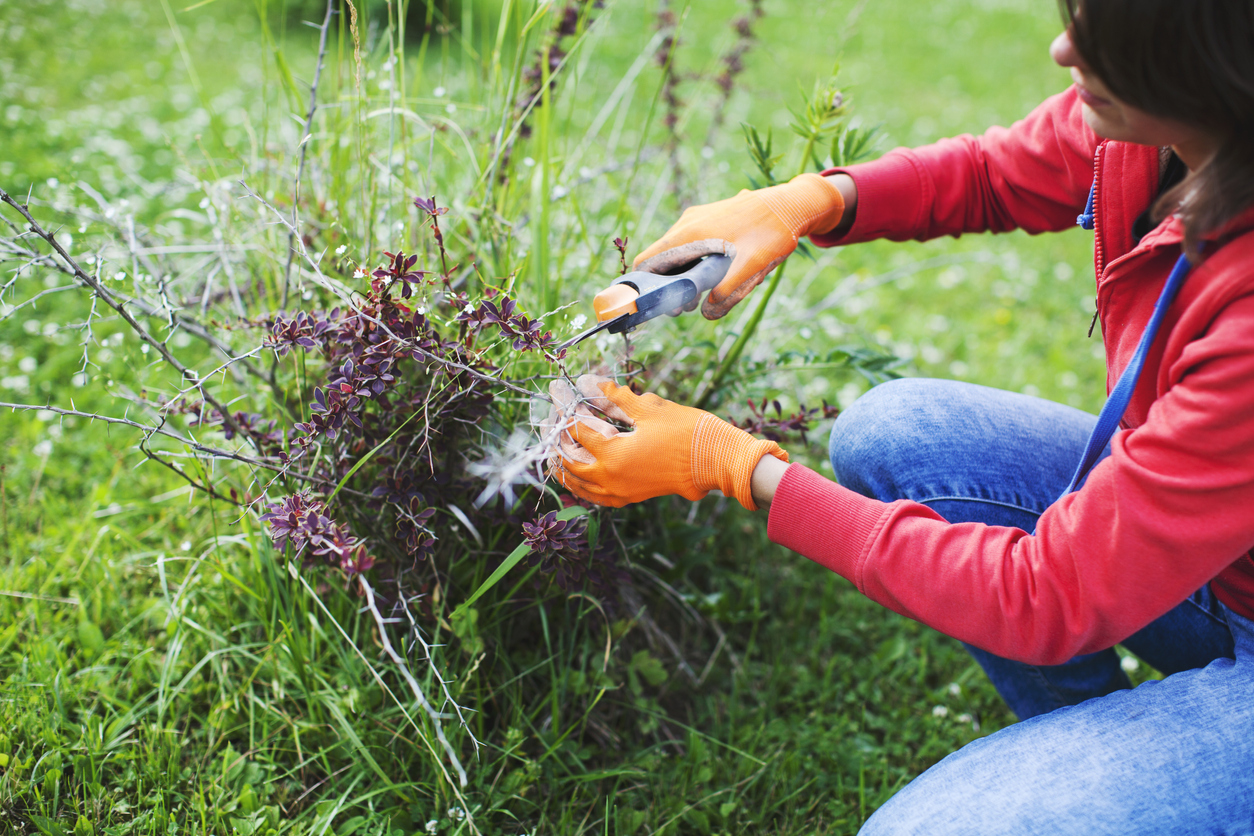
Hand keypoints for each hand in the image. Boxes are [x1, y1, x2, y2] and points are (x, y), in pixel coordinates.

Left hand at [544, 374, 787, 508]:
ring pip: (577, 482)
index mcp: (612, 455)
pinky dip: (580, 483)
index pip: (576, 427)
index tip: (557, 388)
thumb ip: (614, 396)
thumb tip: (589, 382)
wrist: (716, 462)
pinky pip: (593, 494)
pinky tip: (577, 473)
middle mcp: (610, 478)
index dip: (564, 405)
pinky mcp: (630, 496)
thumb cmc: (687, 433)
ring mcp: (619, 491)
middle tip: (551, 416)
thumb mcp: (648, 408)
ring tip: (555, 444)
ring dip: (562, 462)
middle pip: (568, 458)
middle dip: (556, 436)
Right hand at [633, 173, 844, 318]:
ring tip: (706, 292)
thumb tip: (706, 314)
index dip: (646, 287)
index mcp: (689, 233)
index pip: (647, 261)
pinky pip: (692, 244)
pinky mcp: (709, 219)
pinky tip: (720, 272)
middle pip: (662, 260)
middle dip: (670, 286)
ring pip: (679, 253)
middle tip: (688, 307)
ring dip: (685, 275)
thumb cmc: (771, 233)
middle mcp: (687, 223)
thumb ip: (727, 293)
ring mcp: (697, 218)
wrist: (792, 203)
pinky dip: (697, 262)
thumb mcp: (751, 268)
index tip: (659, 306)